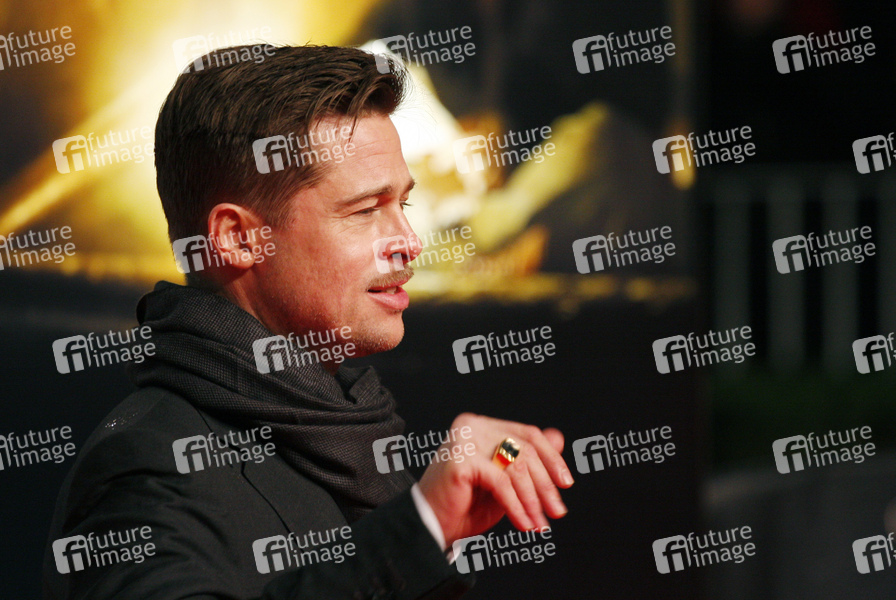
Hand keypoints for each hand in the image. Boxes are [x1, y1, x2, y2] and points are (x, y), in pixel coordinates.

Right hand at [417, 413, 572, 546]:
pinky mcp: (460, 460)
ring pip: (517, 466)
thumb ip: (528, 459)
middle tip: (556, 511)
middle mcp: (472, 425)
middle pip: (525, 449)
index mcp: (482, 425)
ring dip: (532, 500)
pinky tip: (523, 523)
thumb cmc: (464, 506)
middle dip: (545, 485)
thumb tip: (559, 437)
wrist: (430, 526)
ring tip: (539, 523)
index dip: (551, 459)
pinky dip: (516, 506)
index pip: (528, 434)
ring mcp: (465, 440)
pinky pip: (501, 483)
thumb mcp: (506, 482)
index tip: (565, 483)